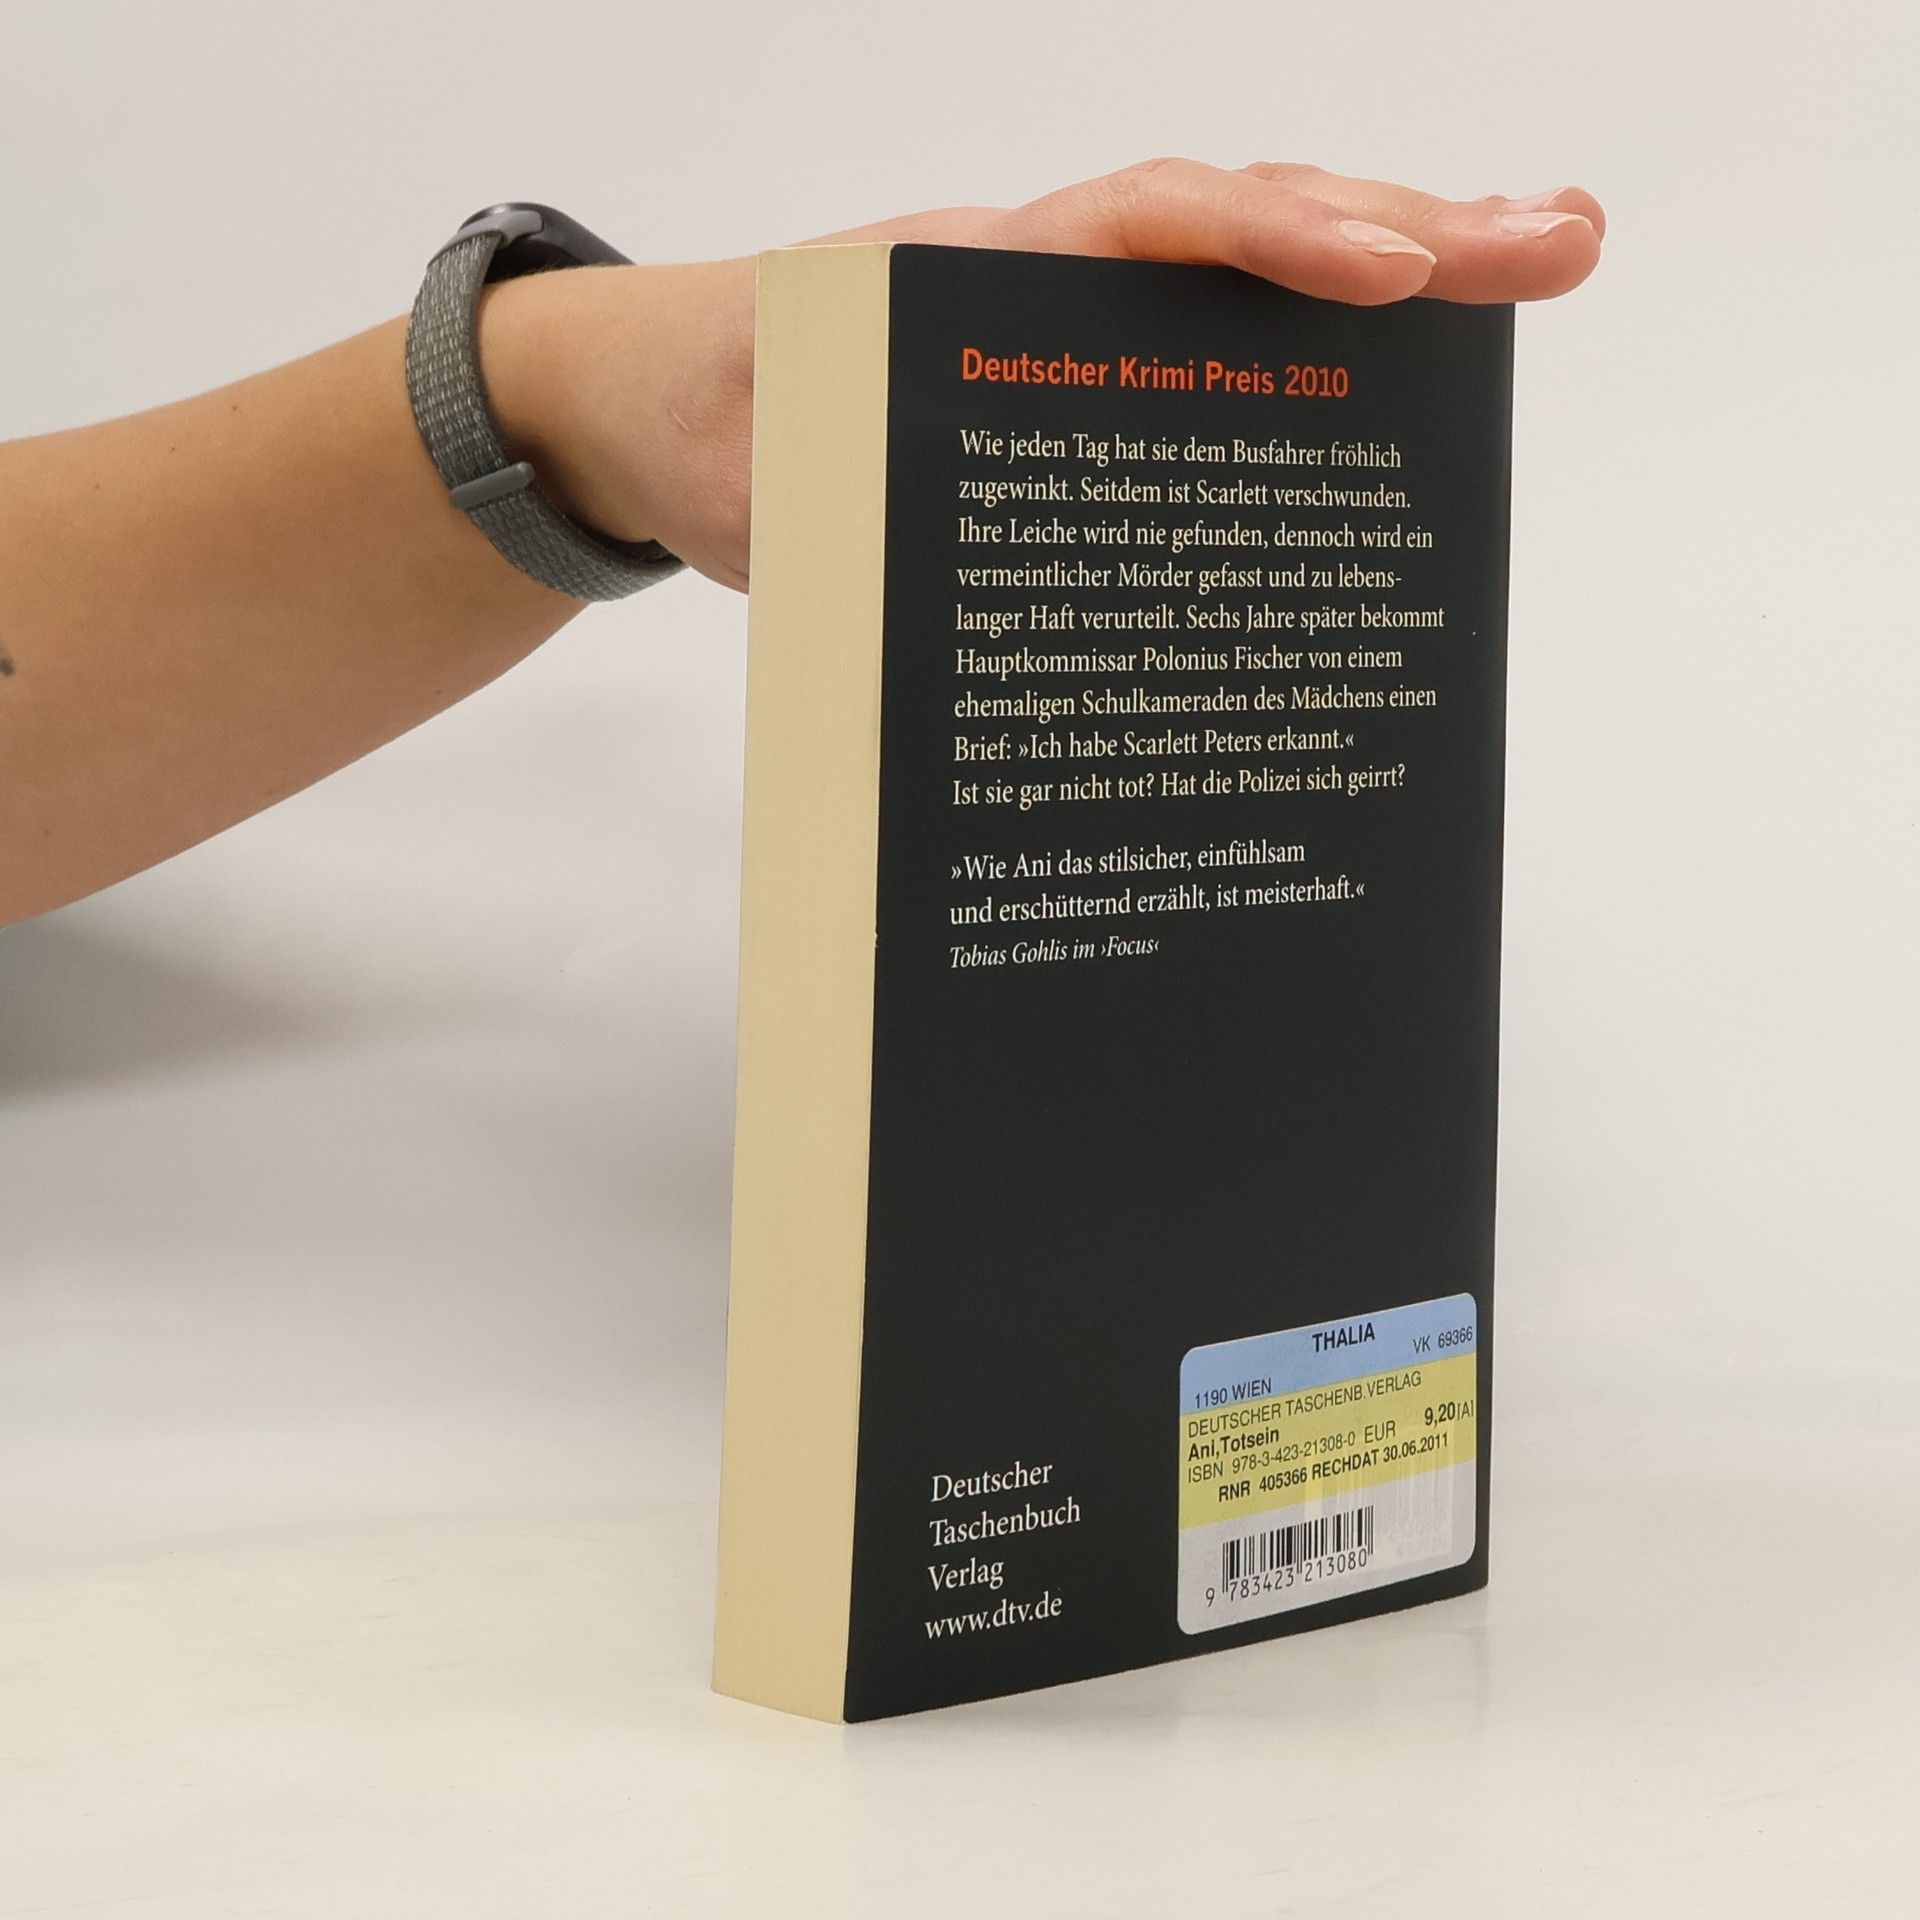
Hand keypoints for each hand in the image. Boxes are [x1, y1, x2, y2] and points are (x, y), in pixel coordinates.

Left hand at [483, 159, 1604, 592]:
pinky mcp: (1085, 379)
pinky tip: (1404, 366)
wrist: (667, 412)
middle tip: (1557, 242)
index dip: (1267, 243)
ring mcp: (1075, 319)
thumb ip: (841, 509)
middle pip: (1239, 224)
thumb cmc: (711, 428)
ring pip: (1246, 276)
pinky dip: (1316, 343)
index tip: (1386, 278)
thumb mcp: (756, 472)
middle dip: (1404, 227)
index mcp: (970, 275)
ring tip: (1536, 264)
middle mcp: (1047, 276)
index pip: (1141, 227)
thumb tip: (952, 589)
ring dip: (1391, 266)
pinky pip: (1213, 346)